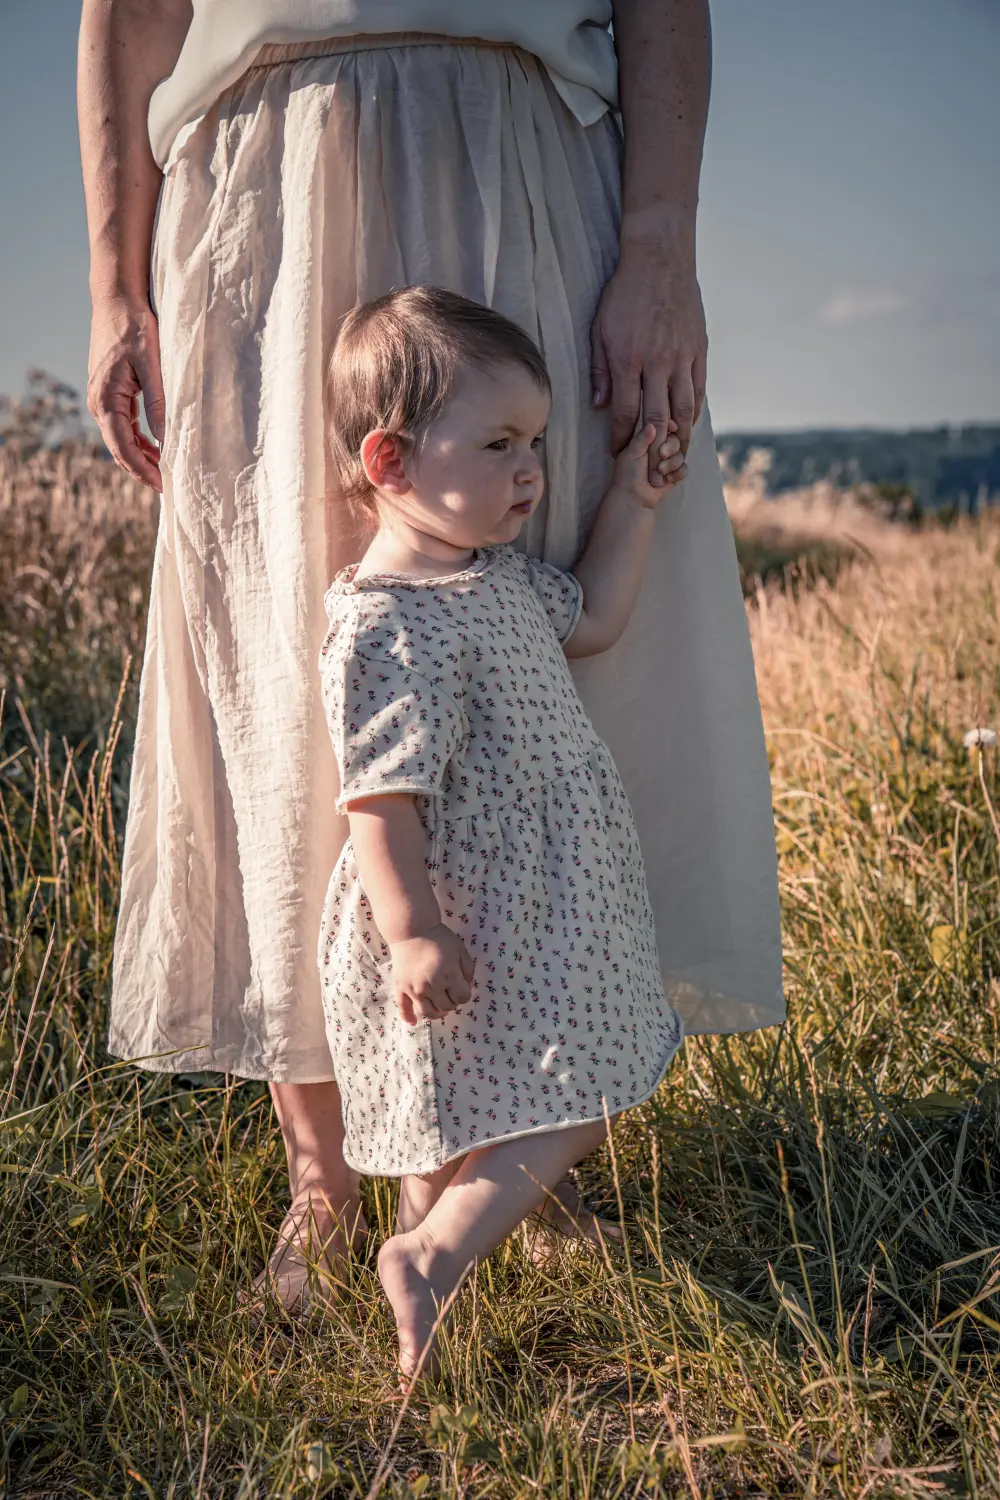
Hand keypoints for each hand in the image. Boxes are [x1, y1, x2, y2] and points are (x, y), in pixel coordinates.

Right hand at [87, 292, 165, 490]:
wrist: (116, 300)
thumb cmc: (134, 328)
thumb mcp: (152, 365)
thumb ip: (157, 402)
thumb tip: (164, 438)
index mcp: (106, 400)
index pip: (122, 447)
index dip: (142, 470)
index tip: (161, 485)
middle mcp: (99, 402)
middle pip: (119, 448)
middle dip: (141, 468)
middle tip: (166, 485)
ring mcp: (102, 398)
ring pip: (120, 437)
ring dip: (141, 455)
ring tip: (164, 469)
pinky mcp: (110, 392)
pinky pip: (122, 424)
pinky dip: (138, 438)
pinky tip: (155, 446)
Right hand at [388, 923, 474, 1026]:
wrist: (411, 929)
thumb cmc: (438, 937)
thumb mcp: (460, 949)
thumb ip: (468, 970)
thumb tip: (467, 986)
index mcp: (448, 976)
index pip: (462, 999)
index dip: (464, 994)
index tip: (461, 987)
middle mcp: (431, 986)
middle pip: (446, 1008)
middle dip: (451, 1002)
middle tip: (449, 993)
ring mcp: (414, 989)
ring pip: (427, 1013)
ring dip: (436, 1013)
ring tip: (438, 1006)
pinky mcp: (400, 988)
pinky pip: (404, 1008)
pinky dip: (409, 1017)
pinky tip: (414, 1022)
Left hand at [590, 235, 707, 480]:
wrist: (660, 259)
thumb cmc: (624, 294)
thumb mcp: (600, 329)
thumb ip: (600, 370)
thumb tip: (599, 406)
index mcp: (628, 359)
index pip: (625, 412)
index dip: (621, 439)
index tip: (617, 454)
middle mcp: (657, 362)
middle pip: (657, 419)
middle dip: (651, 448)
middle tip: (647, 466)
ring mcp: (682, 357)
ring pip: (684, 409)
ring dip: (679, 438)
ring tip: (672, 455)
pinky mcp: (700, 349)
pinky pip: (700, 389)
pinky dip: (694, 412)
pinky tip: (688, 425)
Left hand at [609, 422, 684, 510]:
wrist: (633, 498)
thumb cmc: (628, 474)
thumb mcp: (631, 452)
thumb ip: (642, 437)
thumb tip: (653, 423)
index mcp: (648, 440)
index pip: (665, 427)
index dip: (670, 426)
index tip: (670, 427)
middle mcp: (660, 449)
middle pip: (676, 440)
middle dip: (670, 448)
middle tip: (662, 455)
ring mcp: (668, 462)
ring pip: (681, 455)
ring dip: (671, 463)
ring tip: (660, 472)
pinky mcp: (674, 475)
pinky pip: (684, 469)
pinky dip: (677, 473)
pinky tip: (667, 479)